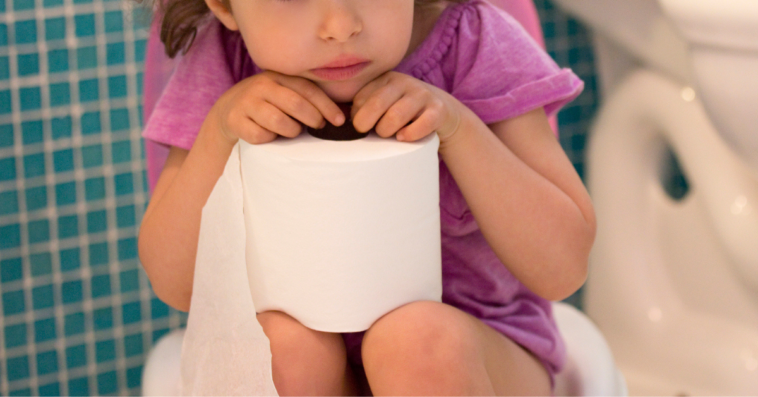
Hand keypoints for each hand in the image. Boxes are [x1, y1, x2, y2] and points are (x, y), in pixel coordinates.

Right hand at [211, 70, 345, 144]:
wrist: (228, 110)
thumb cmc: (267, 104)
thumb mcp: (284, 93)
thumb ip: (305, 98)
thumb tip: (338, 116)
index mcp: (278, 76)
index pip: (307, 89)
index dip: (326, 106)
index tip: (338, 121)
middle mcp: (261, 85)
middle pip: (295, 104)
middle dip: (312, 118)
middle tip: (317, 127)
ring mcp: (246, 102)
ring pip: (278, 121)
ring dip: (291, 131)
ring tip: (292, 131)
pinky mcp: (234, 120)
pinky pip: (260, 135)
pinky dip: (269, 139)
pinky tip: (269, 135)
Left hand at [351, 71, 461, 142]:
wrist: (442, 111)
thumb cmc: (403, 111)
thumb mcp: (384, 102)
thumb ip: (364, 107)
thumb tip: (340, 122)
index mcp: (385, 79)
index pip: (361, 98)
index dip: (356, 117)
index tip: (361, 127)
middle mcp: (403, 82)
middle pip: (376, 104)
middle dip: (367, 124)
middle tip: (369, 133)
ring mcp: (422, 95)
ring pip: (396, 115)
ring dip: (387, 130)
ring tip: (389, 135)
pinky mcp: (438, 110)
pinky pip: (422, 123)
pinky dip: (410, 134)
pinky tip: (403, 137)